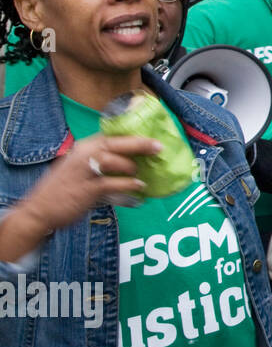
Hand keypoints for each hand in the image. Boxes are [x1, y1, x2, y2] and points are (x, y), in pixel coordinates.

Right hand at [17, 135, 159, 231]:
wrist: (38, 210)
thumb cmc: (61, 190)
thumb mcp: (78, 169)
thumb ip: (99, 162)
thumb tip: (128, 161)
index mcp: (82, 148)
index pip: (109, 137)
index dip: (131, 136)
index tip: (150, 137)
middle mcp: (82, 155)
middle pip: (114, 144)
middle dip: (139, 144)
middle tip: (158, 147)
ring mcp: (83, 172)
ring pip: (114, 161)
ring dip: (131, 167)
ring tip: (140, 175)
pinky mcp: (87, 189)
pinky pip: (113, 184)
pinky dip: (129, 185)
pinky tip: (139, 186)